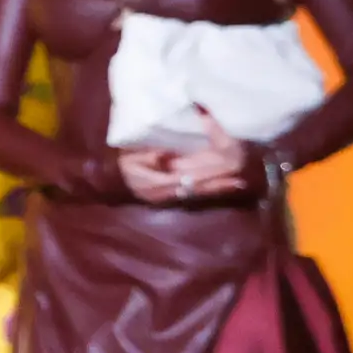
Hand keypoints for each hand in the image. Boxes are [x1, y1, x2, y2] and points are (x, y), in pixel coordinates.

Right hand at [121, 129, 250, 205]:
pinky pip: (194, 193)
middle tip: (239, 181)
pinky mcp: (172, 197)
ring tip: (237, 185)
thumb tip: (165, 156)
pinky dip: (210, 190)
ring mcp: (169, 197)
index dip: (206, 176)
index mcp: (156, 183)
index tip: (225, 171)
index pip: (186, 178)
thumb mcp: (129, 158)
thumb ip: (147, 157)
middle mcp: (166, 193)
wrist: (113, 181)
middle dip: (218, 184)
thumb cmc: (121, 165)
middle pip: (197, 188)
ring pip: (198, 193)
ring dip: (218, 188)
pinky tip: (223, 186)